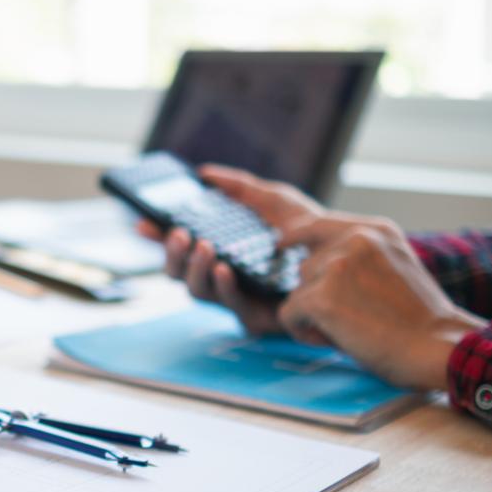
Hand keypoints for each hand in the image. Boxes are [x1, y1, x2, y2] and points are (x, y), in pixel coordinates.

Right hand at [136, 164, 325, 334]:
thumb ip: (238, 186)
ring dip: (195, 269)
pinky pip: (232, 308)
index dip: (157, 238)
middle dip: (172, 255)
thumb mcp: (272, 199)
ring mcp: (239, 300)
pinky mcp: (260, 318)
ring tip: (205, 246)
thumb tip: (204, 173)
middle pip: (180, 275)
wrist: (348, 254)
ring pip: (199, 293)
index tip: (143, 222)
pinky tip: (226, 269)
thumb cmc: (309, 231)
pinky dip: (225, 287)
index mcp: (220, 254)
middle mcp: (223, 280)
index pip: (179, 248)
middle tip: (180, 233)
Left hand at [276, 221, 485, 388]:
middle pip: (306, 266)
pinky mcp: (321, 297)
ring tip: (353, 329)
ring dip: (315, 315)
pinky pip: (288, 314)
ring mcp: (336, 266)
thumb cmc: (419, 320)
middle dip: (320, 295)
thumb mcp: (393, 266)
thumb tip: (307, 259)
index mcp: (376, 230)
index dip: (296, 235)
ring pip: (298, 291)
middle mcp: (356, 240)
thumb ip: (358, 256)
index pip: (318, 223)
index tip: (282, 244)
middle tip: (357, 318)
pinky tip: (336, 341)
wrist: (439, 348)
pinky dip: (304, 333)